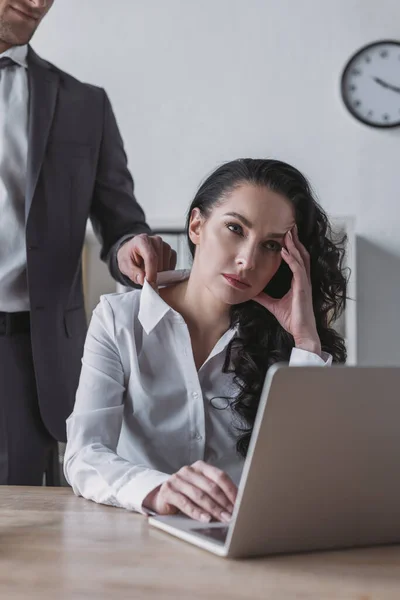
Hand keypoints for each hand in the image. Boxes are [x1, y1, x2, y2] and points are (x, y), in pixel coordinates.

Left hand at [117, 234, 176, 285]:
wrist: (132, 253)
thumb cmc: (129, 257)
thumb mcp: (125, 266)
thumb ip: (133, 273)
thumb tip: (143, 280)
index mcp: (142, 240)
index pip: (150, 257)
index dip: (151, 272)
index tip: (150, 283)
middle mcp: (155, 240)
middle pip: (159, 261)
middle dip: (154, 273)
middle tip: (145, 278)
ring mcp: (165, 245)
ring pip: (167, 264)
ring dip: (160, 273)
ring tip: (149, 271)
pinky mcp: (171, 251)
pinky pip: (172, 264)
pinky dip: (166, 271)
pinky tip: (157, 270)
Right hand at [143, 461, 236, 522]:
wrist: (162, 497)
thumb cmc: (187, 494)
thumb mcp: (202, 488)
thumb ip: (216, 492)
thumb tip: (237, 504)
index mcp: (200, 466)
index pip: (220, 476)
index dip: (231, 490)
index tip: (240, 503)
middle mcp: (188, 470)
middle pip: (211, 487)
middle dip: (224, 503)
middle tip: (233, 515)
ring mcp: (177, 479)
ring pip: (199, 495)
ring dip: (213, 509)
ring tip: (223, 519)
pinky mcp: (168, 491)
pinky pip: (185, 503)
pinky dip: (197, 512)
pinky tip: (205, 519)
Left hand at [254, 225, 320, 354]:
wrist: (301, 332)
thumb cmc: (292, 320)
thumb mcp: (273, 305)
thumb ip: (264, 297)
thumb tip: (251, 292)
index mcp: (299, 281)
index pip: (297, 259)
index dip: (292, 247)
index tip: (285, 235)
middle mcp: (303, 279)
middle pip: (301, 254)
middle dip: (295, 240)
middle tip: (289, 226)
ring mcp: (304, 283)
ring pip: (301, 258)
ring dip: (294, 245)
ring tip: (287, 233)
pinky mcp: (303, 288)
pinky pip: (298, 269)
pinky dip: (291, 259)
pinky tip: (285, 251)